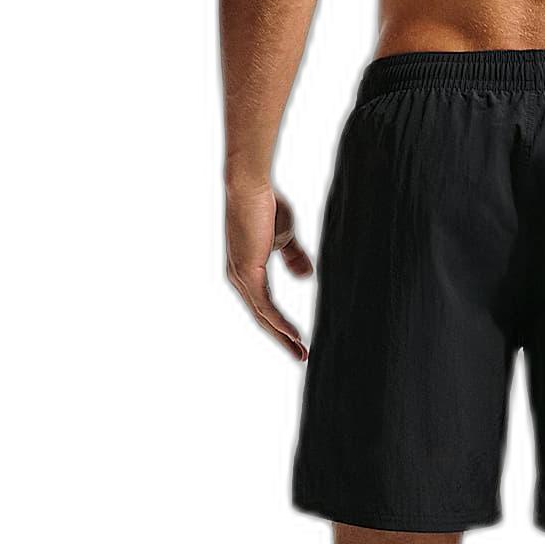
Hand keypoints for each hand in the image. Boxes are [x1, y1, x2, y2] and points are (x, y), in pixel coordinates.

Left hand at [225, 178, 313, 359]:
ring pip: (263, 316)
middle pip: (262, 318)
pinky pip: (264, 305)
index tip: (300, 339)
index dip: (282, 324)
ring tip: (301, 351)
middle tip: (301, 355)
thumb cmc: (266, 206)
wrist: (252, 188)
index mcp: (246, 271)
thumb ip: (293, 257)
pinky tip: (293, 334)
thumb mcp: (285, 237)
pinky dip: (278, 322)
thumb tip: (305, 276)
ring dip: (282, 336)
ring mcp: (241, 277)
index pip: (264, 306)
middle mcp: (239, 278)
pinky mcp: (246, 272)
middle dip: (282, 338)